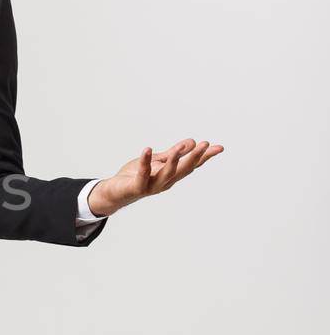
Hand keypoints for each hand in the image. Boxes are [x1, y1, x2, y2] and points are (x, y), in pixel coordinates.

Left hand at [87, 137, 223, 216]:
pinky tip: (148, 149)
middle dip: (195, 157)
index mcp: (171, 175)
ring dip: (174, 160)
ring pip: (166, 173)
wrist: (114, 192)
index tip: (219, 148)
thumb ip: (174, 153)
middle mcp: (165, 182)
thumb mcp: (158, 161)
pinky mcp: (137, 187)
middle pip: (183, 169)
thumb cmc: (136, 176)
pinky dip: (145, 162)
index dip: (205, 157)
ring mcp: (152, 185)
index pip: (191, 165)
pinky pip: (142, 174)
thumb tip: (192, 142)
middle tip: (205, 145)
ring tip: (178, 148)